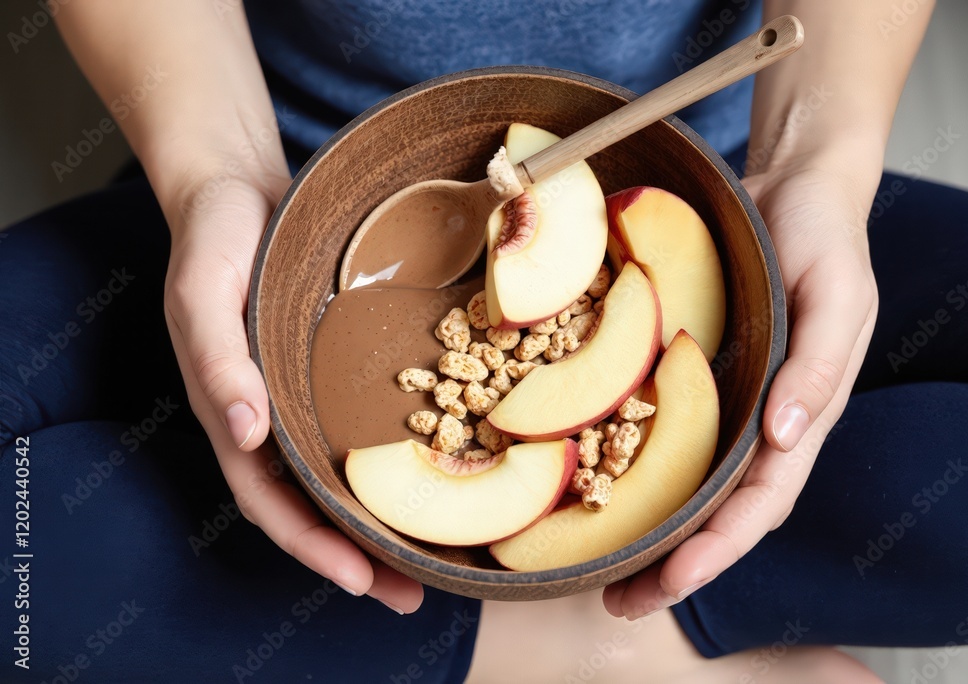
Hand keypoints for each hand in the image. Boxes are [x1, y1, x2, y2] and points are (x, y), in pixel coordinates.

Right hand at [162, 170, 423, 612]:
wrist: (241, 187)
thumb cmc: (214, 238)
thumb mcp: (202, 293)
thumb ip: (216, 361)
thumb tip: (242, 434)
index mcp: (234, 413)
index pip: (270, 501)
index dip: (311, 548)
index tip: (360, 582)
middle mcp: (272, 417)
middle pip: (315, 505)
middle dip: (358, 556)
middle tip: (414, 595)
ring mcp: (303, 396)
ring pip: (344, 476)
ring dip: (382, 520)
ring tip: (436, 558)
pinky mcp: (333, 370)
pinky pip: (361, 427)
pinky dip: (392, 461)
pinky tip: (434, 472)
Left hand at [604, 151, 879, 618]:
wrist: (793, 187)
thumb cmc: (824, 240)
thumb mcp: (839, 296)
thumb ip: (818, 369)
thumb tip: (785, 441)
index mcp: (799, 416)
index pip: (760, 502)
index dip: (718, 550)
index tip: (669, 585)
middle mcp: (757, 421)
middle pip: (717, 511)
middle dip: (674, 564)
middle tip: (617, 604)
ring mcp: (722, 401)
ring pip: (685, 480)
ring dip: (647, 528)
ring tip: (595, 571)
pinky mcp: (689, 374)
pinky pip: (660, 428)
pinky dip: (631, 463)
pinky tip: (590, 484)